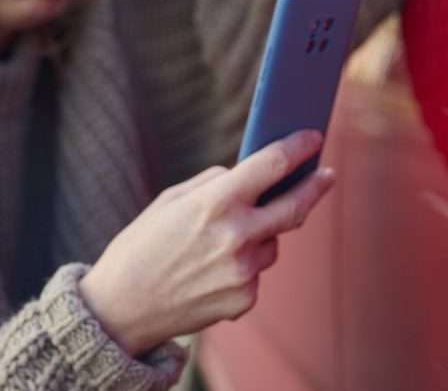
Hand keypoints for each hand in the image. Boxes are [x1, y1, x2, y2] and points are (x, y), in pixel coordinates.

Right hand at [79, 130, 335, 356]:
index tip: (313, 138)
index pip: (272, 165)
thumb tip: (251, 175)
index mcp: (214, 203)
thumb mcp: (171, 200)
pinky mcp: (245, 299)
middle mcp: (236, 236)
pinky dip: (242, 266)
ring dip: (260, 235)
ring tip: (218, 244)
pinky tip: (209, 272)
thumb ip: (215, 184)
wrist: (121, 309)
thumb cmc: (141, 246)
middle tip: (327, 176)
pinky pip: (256, 272)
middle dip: (315, 187)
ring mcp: (243, 271)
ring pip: (272, 242)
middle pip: (295, 207)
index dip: (298, 148)